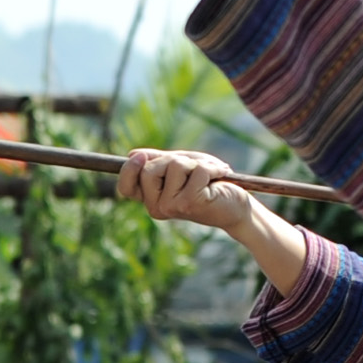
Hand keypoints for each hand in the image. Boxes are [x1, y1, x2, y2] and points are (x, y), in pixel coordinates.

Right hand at [117, 147, 256, 233]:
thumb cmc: (209, 184)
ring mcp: (172, 207)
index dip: (128, 170)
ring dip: (196, 163)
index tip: (139, 157)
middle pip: (148, 170)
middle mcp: (157, 208)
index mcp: (151, 200)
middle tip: (194, 168)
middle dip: (174, 159)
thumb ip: (159, 160)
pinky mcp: (189, 203)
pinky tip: (220, 177)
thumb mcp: (182, 167)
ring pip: (173, 165)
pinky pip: (196, 170)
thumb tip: (133, 154)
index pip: (126, 187)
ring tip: (209, 176)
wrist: (236, 205)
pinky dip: (212, 167)